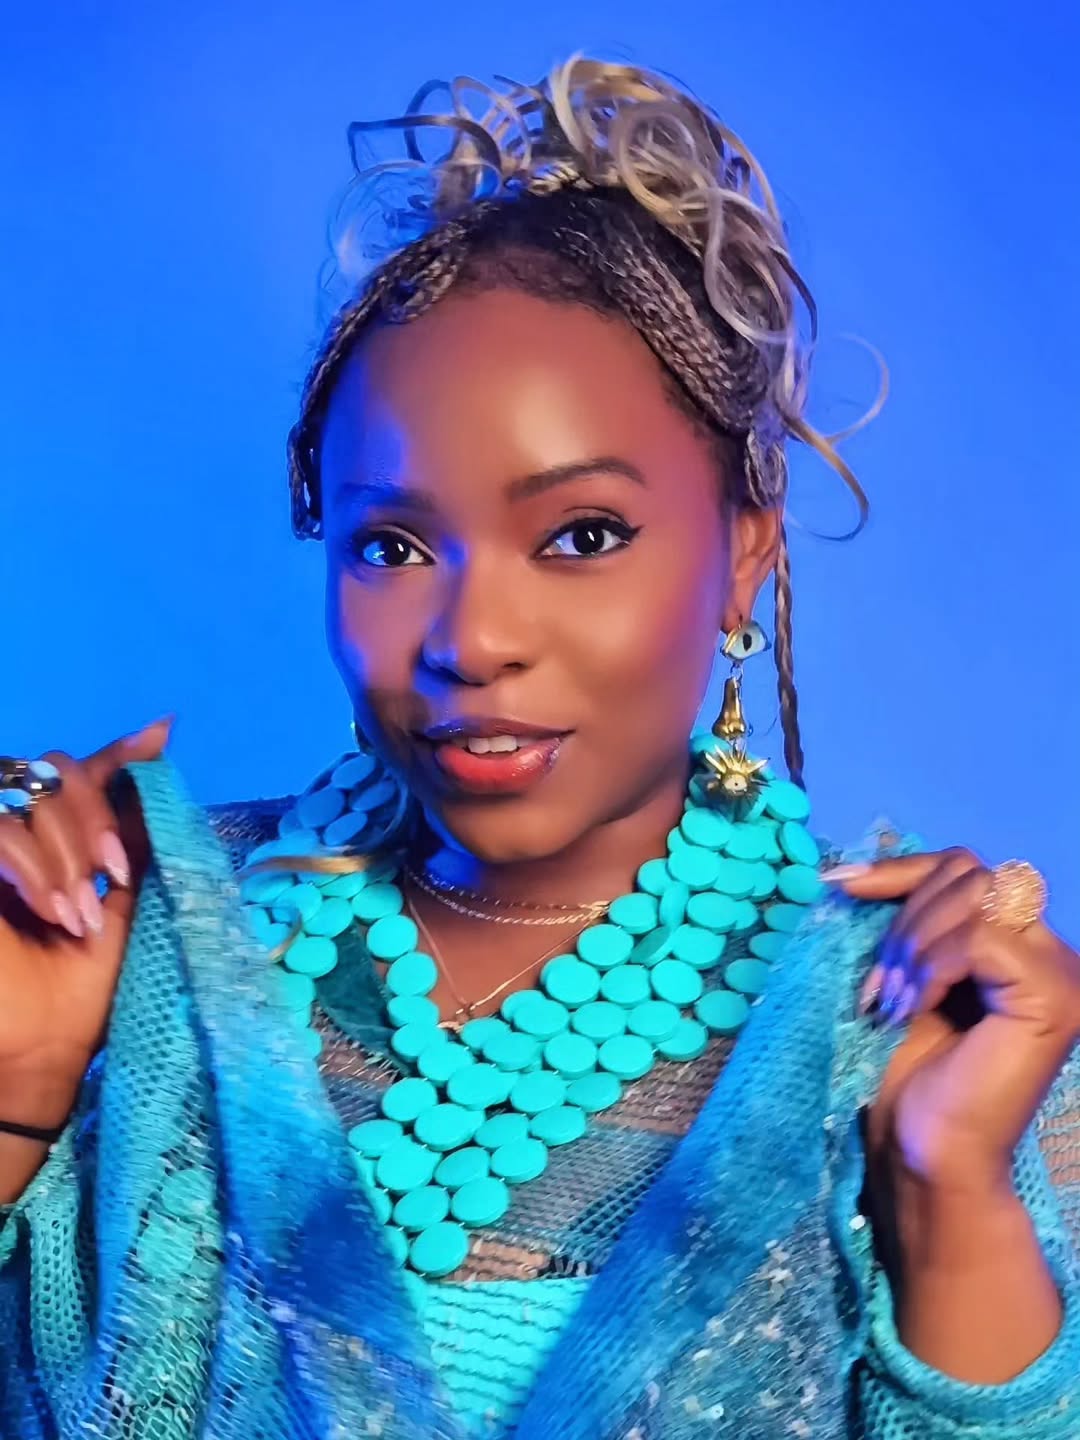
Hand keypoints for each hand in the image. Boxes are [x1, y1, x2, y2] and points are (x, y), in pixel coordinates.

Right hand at [0, 719, 171, 1113]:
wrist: (43, 1048)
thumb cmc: (85, 988)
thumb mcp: (129, 900)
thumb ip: (137, 831)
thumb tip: (163, 738)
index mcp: (59, 838)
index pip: (81, 773)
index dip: (115, 760)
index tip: (159, 737)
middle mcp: (18, 831)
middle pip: (59, 772)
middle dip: (94, 823)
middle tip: (111, 880)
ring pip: (29, 795)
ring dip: (66, 855)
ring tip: (77, 915)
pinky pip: (2, 828)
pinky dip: (34, 865)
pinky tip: (51, 909)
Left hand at [826, 849, 1079, 1194]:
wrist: (923, 1154)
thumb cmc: (908, 1078)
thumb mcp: (902, 976)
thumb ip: (908, 923)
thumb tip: (854, 868)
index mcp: (1018, 946)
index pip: (965, 868)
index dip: (902, 868)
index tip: (841, 884)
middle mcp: (1051, 954)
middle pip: (970, 873)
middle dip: (906, 915)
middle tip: (879, 981)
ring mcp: (1059, 976)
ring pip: (978, 895)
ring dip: (915, 942)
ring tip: (891, 998)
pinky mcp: (1052, 1000)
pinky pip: (983, 938)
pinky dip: (934, 966)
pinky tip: (913, 1009)